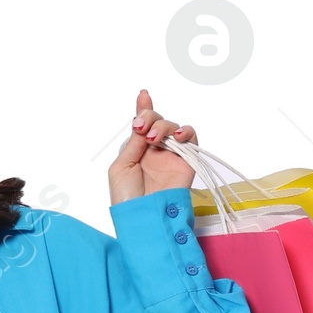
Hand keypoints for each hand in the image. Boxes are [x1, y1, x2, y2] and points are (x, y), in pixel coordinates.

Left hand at [108, 90, 196, 204]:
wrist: (144, 217)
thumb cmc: (127, 199)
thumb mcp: (121, 167)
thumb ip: (133, 143)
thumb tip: (142, 122)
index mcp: (137, 152)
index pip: (142, 126)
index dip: (144, 109)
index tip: (143, 94)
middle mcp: (155, 152)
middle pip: (158, 122)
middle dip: (149, 118)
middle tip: (141, 130)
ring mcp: (171, 157)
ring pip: (174, 128)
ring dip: (163, 126)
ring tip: (153, 138)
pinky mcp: (186, 163)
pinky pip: (191, 140)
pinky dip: (186, 132)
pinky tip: (177, 136)